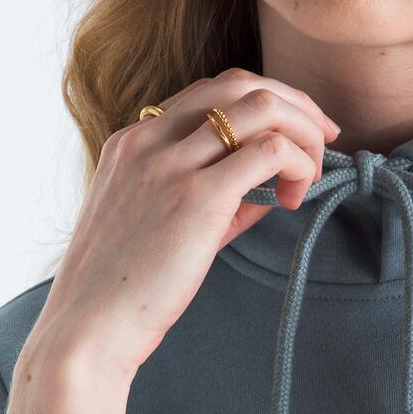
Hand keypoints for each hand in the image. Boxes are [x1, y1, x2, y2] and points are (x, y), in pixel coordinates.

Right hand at [28, 67, 340, 379]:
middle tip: (325, 140)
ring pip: (263, 107)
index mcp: (133, 141)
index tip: (296, 133)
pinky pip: (270, 151)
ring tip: (311, 174)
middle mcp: (148, 140)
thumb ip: (211, 193)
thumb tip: (272, 180)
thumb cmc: (122, 288)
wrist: (87, 329)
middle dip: (296, 106)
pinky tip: (293, 200)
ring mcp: (170, 164)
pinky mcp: (197, 196)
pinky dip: (298, 165)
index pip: (213, 91)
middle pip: (242, 85)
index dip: (266, 103)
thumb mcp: (159, 222)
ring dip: (303, 133)